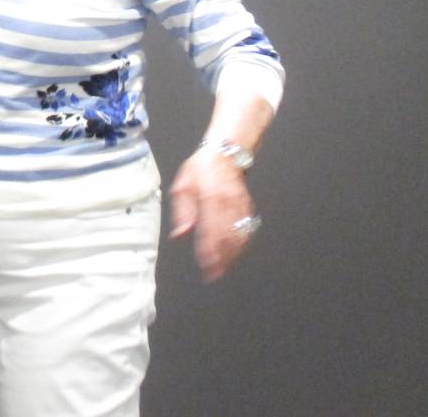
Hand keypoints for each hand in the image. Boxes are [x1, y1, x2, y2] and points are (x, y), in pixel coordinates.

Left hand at [168, 149, 257, 282]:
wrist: (225, 153)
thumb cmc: (201, 168)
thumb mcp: (183, 185)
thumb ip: (182, 211)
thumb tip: (180, 234)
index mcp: (209, 198)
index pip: (210, 230)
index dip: (209, 251)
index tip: (206, 266)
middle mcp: (227, 203)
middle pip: (226, 237)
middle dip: (221, 258)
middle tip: (214, 274)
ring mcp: (240, 206)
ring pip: (238, 235)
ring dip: (232, 254)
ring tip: (223, 268)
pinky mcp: (247, 207)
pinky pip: (246, 229)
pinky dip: (241, 243)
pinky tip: (235, 253)